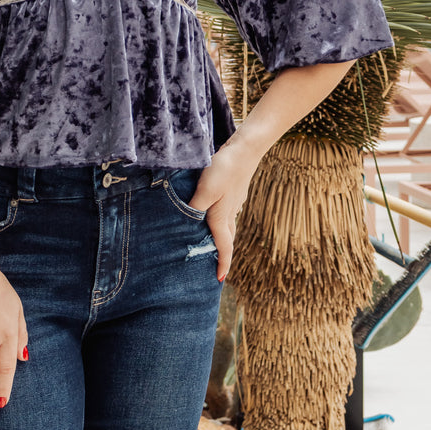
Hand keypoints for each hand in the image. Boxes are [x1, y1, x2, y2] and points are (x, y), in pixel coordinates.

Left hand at [189, 139, 260, 281]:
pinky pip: (227, 214)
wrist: (245, 150)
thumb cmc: (224, 170)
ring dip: (221, 238)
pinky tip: (213, 215)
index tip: (219, 280)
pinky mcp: (234, 192)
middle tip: (214, 266)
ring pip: (227, 227)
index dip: (222, 264)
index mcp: (222, 218)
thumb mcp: (205, 190)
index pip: (223, 247)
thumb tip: (185, 224)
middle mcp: (230, 214)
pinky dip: (220, 222)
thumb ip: (194, 208)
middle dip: (222, 254)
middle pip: (227, 240)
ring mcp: (234, 203)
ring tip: (211, 244)